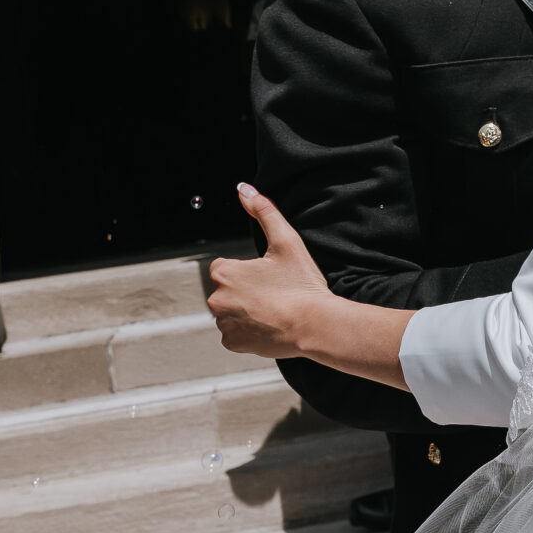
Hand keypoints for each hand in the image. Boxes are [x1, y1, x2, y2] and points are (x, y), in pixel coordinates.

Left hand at [208, 185, 334, 358]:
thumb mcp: (286, 241)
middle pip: (227, 290)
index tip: (269, 276)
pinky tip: (270, 325)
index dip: (249, 270)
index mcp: (224, 272)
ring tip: (274, 310)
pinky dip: (249, 331)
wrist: (315, 324)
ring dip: (246, 311)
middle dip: (245, 291)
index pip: (226, 267)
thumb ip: (264, 211)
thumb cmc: (301, 283)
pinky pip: (236, 334)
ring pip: (231, 312)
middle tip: (274, 293)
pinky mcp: (233, 343)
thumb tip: (245, 189)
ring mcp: (224, 324)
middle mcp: (217, 299)